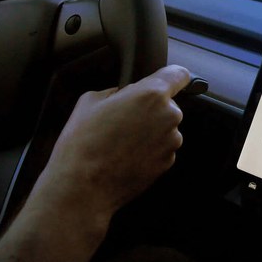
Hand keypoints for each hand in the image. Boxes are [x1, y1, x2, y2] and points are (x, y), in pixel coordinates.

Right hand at [33, 64, 191, 217]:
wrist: (83, 187)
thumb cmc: (83, 143)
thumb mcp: (91, 100)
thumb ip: (117, 91)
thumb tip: (124, 94)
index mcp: (152, 95)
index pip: (178, 74)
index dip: (171, 76)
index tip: (167, 79)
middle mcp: (169, 116)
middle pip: (167, 103)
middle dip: (149, 108)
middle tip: (122, 119)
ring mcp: (171, 141)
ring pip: (164, 126)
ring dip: (149, 130)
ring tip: (119, 141)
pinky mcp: (168, 162)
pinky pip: (161, 147)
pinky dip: (149, 149)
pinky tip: (125, 155)